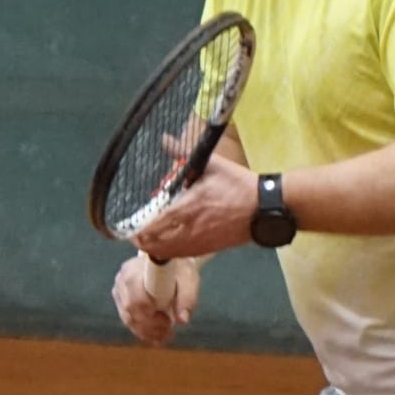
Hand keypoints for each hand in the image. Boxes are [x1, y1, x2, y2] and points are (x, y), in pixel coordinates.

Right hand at [111, 251, 198, 346]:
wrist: (169, 263)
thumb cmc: (179, 270)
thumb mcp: (189, 280)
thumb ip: (187, 298)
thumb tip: (183, 320)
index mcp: (136, 269)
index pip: (136, 299)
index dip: (150, 315)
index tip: (168, 321)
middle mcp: (122, 279)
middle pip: (131, 311)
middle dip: (150, 326)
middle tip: (169, 331)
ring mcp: (119, 290)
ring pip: (128, 319)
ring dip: (147, 332)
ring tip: (165, 336)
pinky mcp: (120, 300)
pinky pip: (129, 320)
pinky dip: (143, 331)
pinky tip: (156, 337)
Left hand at [132, 151, 256, 259]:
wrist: (264, 208)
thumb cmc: (239, 185)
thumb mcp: (211, 164)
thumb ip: (182, 153)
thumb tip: (165, 139)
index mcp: (188, 206)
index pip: (155, 224)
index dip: (139, 230)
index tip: (130, 228)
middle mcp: (191, 228)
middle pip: (157, 243)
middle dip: (143, 241)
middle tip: (136, 235)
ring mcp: (200, 241)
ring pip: (169, 253)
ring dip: (155, 248)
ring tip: (148, 243)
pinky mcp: (209, 248)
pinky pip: (183, 255)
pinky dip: (171, 253)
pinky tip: (168, 247)